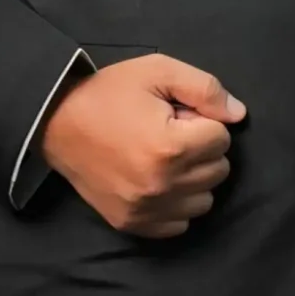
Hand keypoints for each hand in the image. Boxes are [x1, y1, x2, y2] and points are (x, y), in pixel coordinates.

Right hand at [40, 54, 246, 238]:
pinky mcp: (132, 224)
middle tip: (169, 133)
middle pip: (218, 170)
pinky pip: (180, 224)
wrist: (56, 123)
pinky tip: (157, 182)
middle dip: (201, 148)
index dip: (203, 121)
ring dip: (193, 178)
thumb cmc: (109, 94)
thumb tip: (239, 115)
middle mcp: (162, 186)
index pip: (222, 138)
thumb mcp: (157, 71)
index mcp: (170, 147)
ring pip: (204, 199)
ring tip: (164, 158)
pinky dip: (176, 204)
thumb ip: (205, 89)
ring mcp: (146, 210)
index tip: (177, 116)